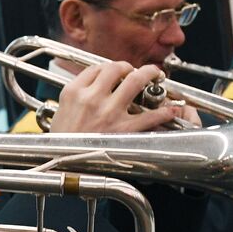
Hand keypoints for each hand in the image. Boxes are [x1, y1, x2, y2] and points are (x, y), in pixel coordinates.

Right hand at [49, 61, 184, 132]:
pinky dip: (164, 111)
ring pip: (135, 81)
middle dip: (129, 66)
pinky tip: (170, 109)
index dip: (108, 67)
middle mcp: (92, 98)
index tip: (114, 71)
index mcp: (74, 92)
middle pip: (116, 68)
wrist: (62, 165)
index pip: (96, 68)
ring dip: (149, 74)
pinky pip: (149, 116)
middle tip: (134, 70)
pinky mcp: (123, 130)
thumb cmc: (62, 142)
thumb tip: (93, 85)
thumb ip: (76, 95)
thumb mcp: (62, 111)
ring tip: (155, 75)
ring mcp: (109, 113)